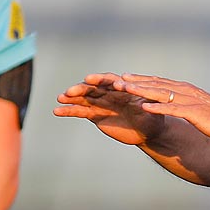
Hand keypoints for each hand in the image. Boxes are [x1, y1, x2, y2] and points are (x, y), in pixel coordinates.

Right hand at [52, 72, 166, 146]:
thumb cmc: (153, 117)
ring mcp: (101, 103)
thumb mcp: (152, 109)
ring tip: (60, 98)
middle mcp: (109, 93)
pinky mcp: (95, 115)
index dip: (98, 79)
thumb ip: (145, 103)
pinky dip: (69, 111)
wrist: (147, 131)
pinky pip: (80, 112)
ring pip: (83, 98)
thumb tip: (142, 100)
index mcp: (121, 87)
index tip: (88, 78)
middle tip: (69, 91)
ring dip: (71, 98)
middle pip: (92, 88)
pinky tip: (57, 111)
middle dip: (80, 89)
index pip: (108, 80)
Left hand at [107, 73, 209, 144]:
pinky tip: (143, 108)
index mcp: (186, 90)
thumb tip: (171, 105)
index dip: (141, 80)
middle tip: (116, 81)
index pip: (160, 82)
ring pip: (161, 93)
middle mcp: (186, 91)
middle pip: (156, 84)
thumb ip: (184, 105)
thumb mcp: (197, 109)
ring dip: (141, 91)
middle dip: (135, 83)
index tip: (124, 78)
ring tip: (124, 89)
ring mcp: (190, 101)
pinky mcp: (195, 113)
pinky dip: (157, 108)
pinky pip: (172, 109)